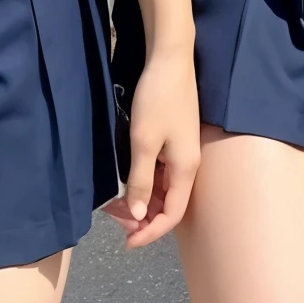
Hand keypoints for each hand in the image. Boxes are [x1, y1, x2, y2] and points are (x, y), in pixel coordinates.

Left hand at [103, 46, 199, 248]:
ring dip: (143, 199)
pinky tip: (128, 179)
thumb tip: (141, 216)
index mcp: (185, 169)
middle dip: (143, 217)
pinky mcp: (174, 139)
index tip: (128, 243)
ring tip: (116, 203)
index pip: (172, 215)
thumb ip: (141, 181)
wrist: (170, 59)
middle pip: (169, 204)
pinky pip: (161, 172)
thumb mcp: (144, 142)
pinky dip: (145, 181)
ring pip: (164, 189)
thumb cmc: (158, 100)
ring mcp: (182, 151)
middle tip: (114, 219)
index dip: (151, 233)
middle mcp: (188, 165)